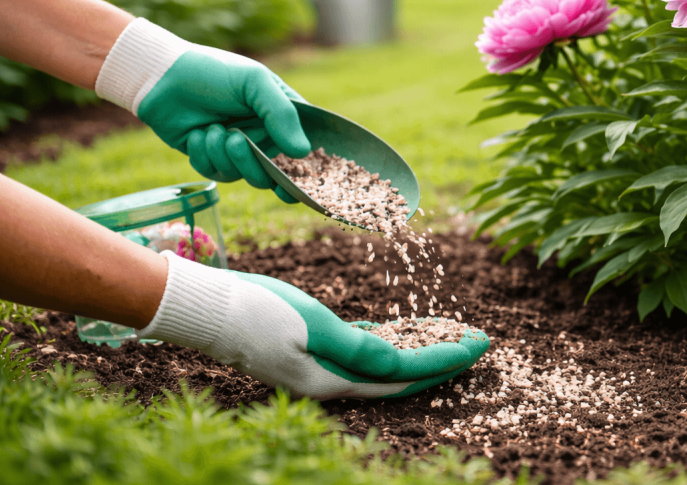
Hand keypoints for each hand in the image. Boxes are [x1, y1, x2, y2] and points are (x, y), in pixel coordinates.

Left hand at [95, 18, 310, 201]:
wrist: (163, 77)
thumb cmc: (214, 72)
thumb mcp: (255, 82)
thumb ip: (282, 114)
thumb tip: (303, 153)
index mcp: (282, 116)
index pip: (306, 150)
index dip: (306, 172)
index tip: (299, 188)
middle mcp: (264, 136)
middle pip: (274, 173)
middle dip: (253, 161)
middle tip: (236, 140)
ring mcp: (238, 150)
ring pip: (244, 176)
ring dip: (224, 154)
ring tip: (212, 129)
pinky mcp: (211, 159)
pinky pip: (216, 174)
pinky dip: (205, 156)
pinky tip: (197, 134)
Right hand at [137, 253, 489, 398]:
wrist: (205, 305)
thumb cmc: (256, 310)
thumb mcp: (312, 326)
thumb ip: (358, 349)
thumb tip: (397, 362)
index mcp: (331, 381)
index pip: (404, 374)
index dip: (445, 360)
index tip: (479, 345)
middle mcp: (329, 382)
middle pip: (401, 374)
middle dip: (443, 358)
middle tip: (480, 340)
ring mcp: (318, 367)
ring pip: (383, 363)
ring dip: (419, 348)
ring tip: (453, 334)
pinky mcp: (309, 349)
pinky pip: (361, 350)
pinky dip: (387, 340)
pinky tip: (403, 331)